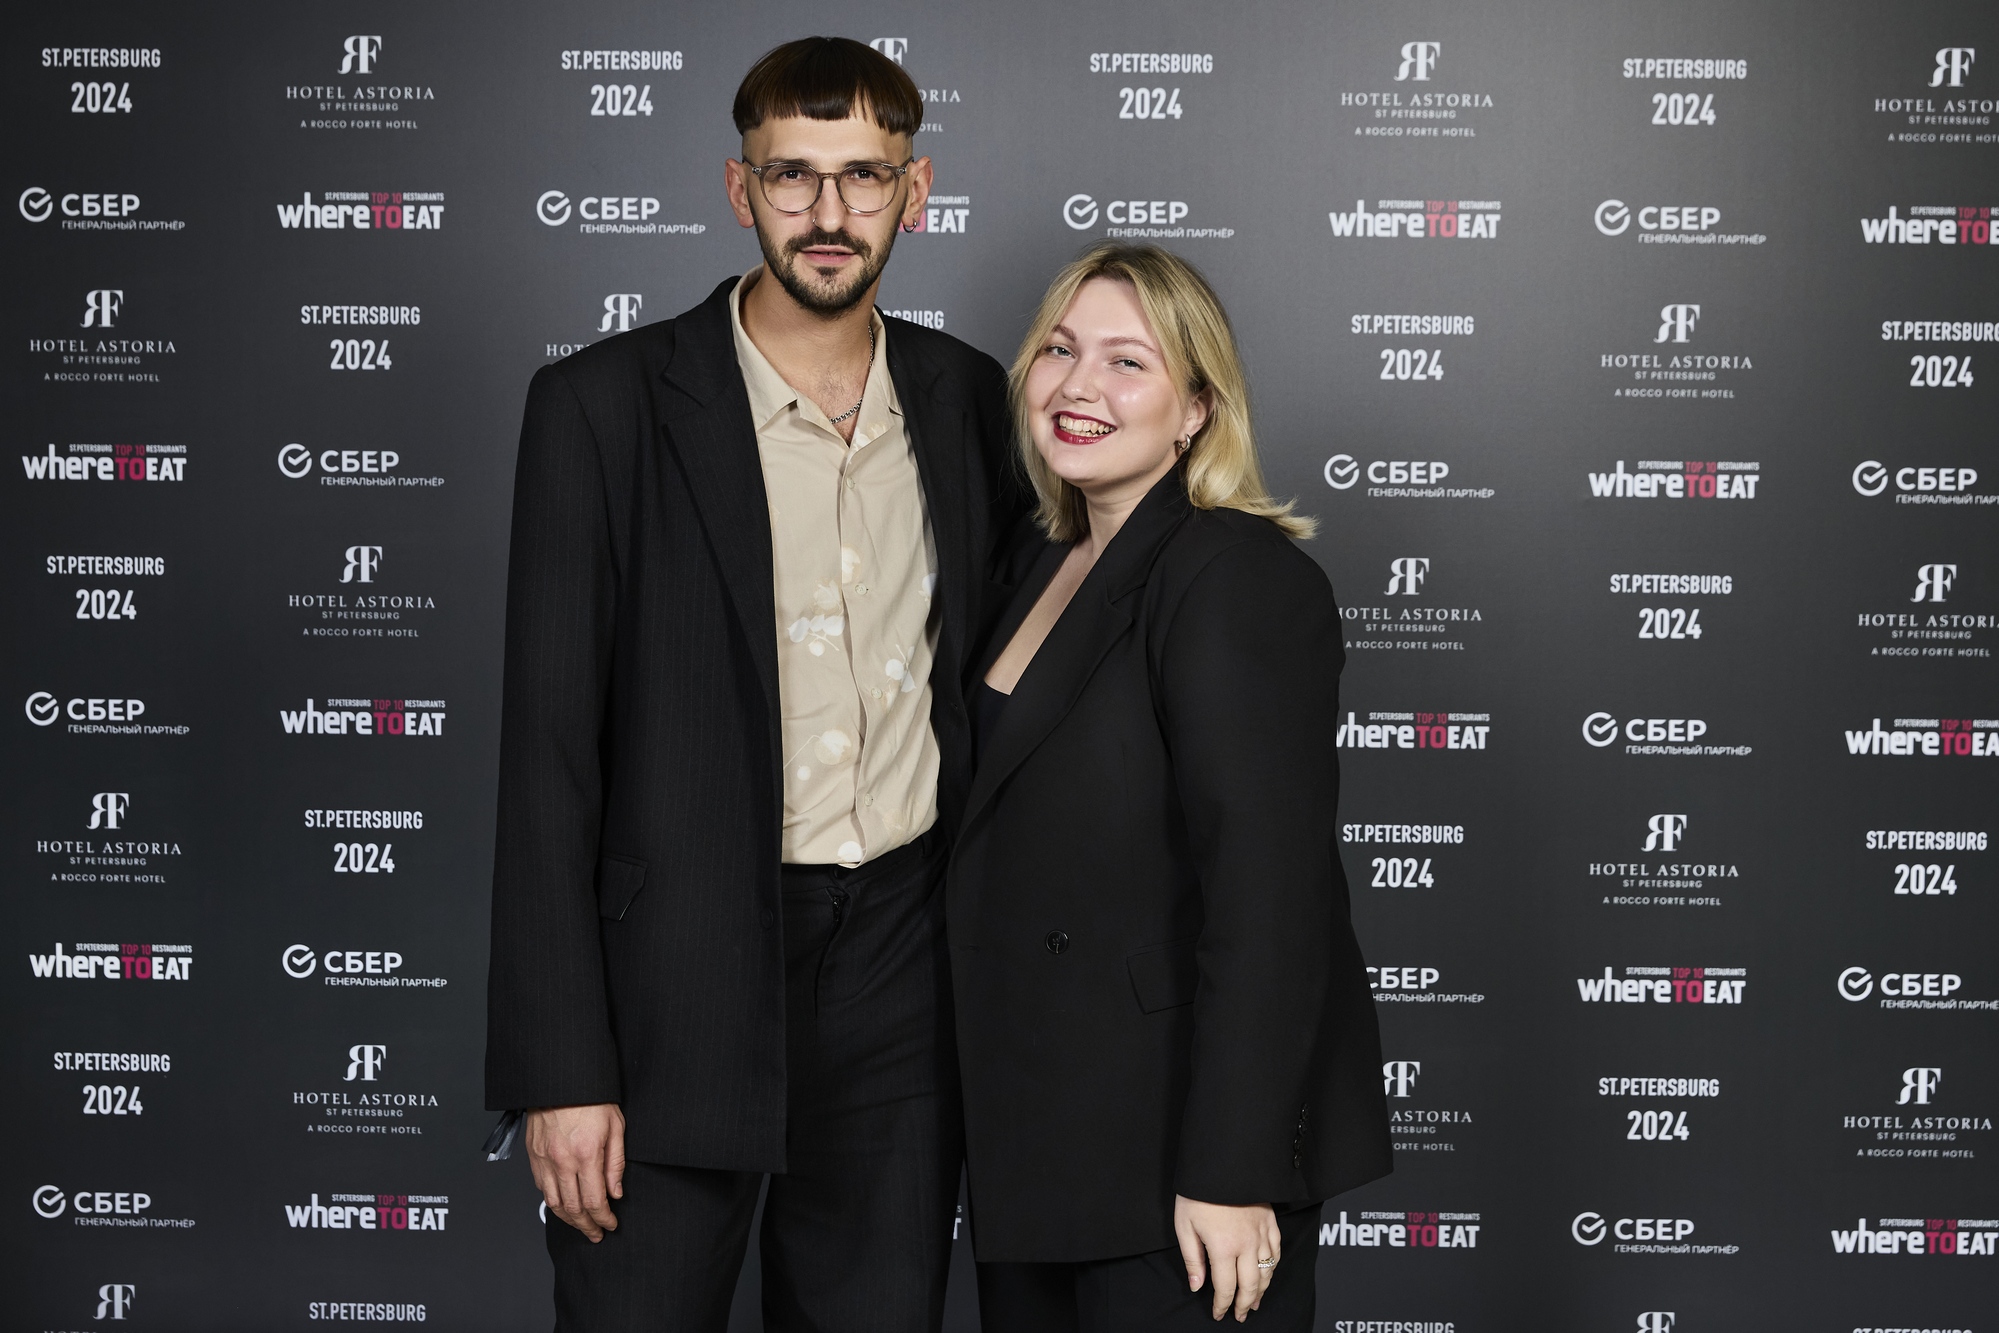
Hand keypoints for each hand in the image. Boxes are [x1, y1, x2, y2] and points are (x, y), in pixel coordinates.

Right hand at [527, 1103, 625, 1240]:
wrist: (561, 1081)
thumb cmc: (591, 1099)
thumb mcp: (615, 1127)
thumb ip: (616, 1164)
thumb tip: (616, 1192)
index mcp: (585, 1154)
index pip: (594, 1201)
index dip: (603, 1218)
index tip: (611, 1224)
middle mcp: (562, 1162)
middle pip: (573, 1208)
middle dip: (587, 1226)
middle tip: (597, 1233)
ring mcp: (544, 1160)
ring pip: (554, 1203)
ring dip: (568, 1220)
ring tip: (581, 1225)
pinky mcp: (534, 1156)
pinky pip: (541, 1189)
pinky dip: (553, 1202)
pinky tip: (563, 1206)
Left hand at [1173, 1194, 1281, 1321]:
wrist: (1221, 1162)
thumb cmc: (1198, 1192)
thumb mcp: (1184, 1225)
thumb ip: (1192, 1259)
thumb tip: (1197, 1285)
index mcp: (1223, 1247)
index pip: (1226, 1287)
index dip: (1222, 1305)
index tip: (1218, 1314)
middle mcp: (1246, 1244)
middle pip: (1250, 1285)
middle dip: (1244, 1304)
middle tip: (1239, 1315)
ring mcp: (1261, 1233)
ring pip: (1267, 1271)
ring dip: (1261, 1290)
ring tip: (1254, 1302)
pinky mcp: (1270, 1221)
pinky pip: (1276, 1251)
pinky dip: (1273, 1267)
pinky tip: (1268, 1273)